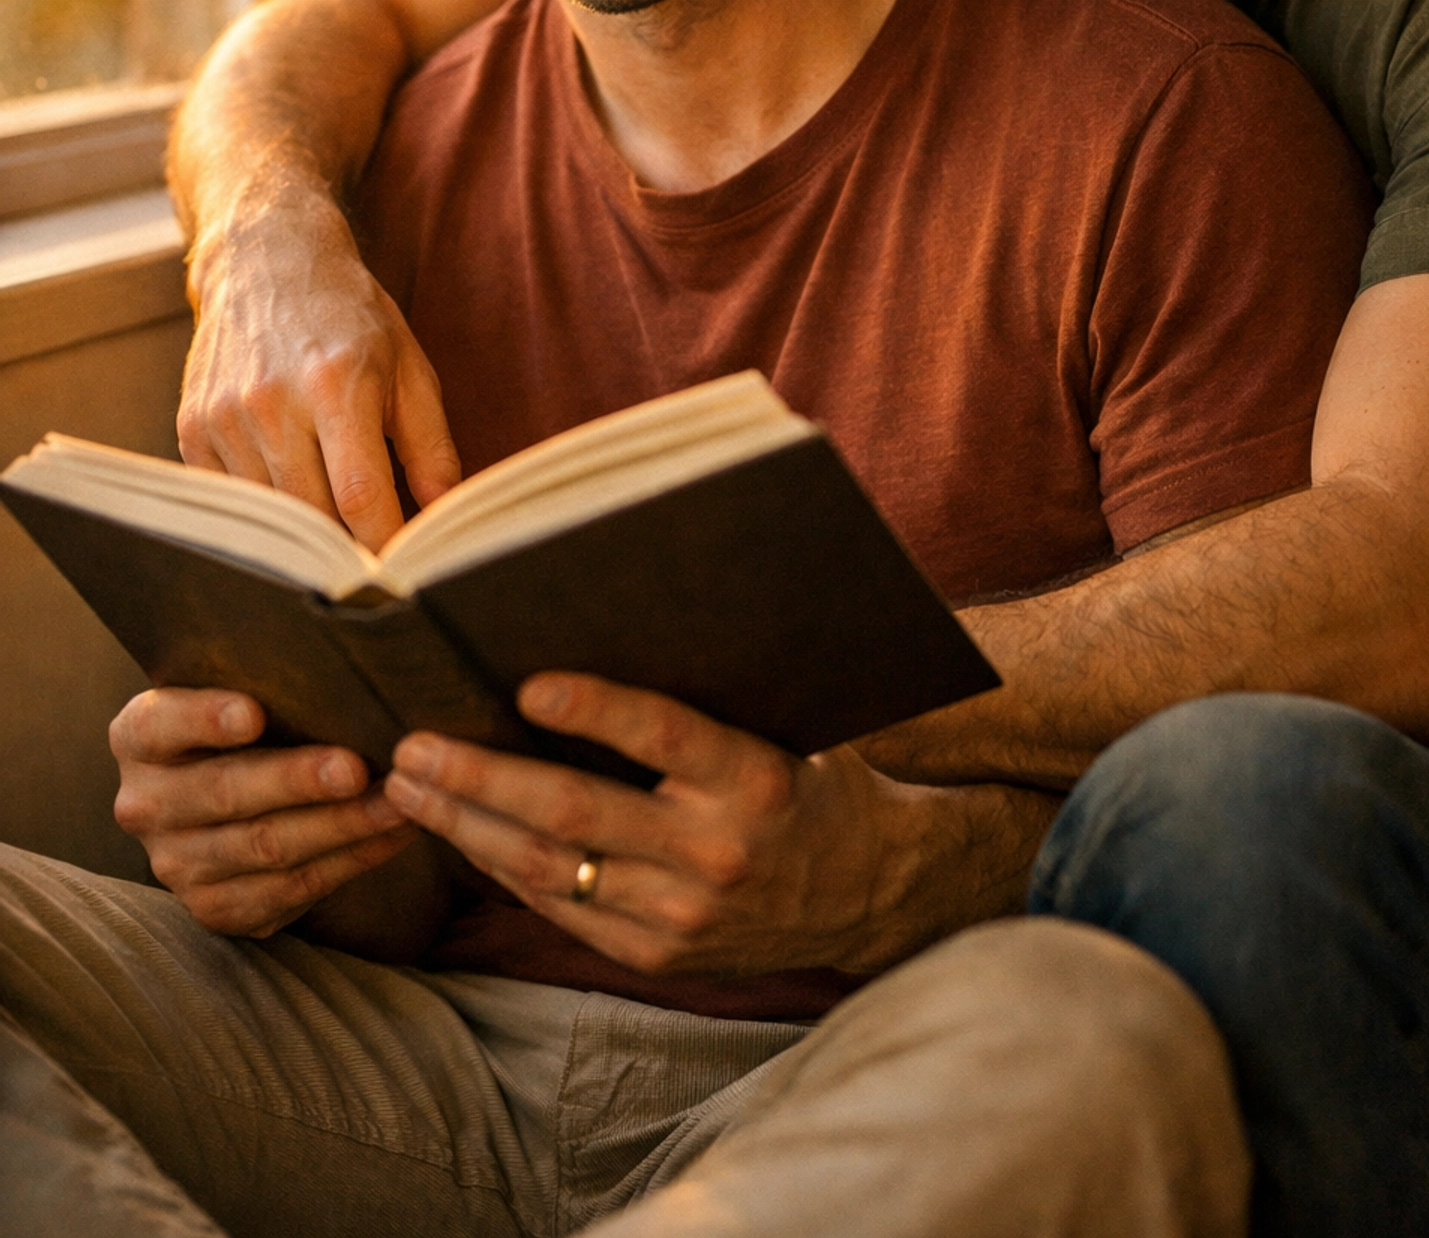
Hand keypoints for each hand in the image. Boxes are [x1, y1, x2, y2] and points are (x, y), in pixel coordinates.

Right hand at [110, 688, 414, 937]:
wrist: (231, 799)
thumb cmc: (250, 723)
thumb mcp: (237, 691)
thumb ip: (264, 679)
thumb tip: (341, 665)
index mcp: (139, 738)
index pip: (160, 725)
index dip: (205, 718)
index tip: (254, 713)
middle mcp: (145, 804)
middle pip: (222, 792)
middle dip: (295, 780)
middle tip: (354, 767)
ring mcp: (177, 864)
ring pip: (264, 847)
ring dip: (339, 825)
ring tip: (395, 802)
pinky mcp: (218, 907)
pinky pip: (290, 889)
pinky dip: (348, 860)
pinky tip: (391, 835)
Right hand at [177, 196, 460, 552]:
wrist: (266, 259)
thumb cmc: (349, 315)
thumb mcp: (409, 367)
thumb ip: (432, 446)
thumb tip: (446, 516)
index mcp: (337, 385)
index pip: (361, 498)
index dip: (385, 546)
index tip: (407, 570)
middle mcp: (273, 403)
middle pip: (314, 518)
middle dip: (350, 551)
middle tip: (378, 565)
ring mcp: (225, 418)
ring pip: (272, 518)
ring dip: (308, 534)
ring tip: (337, 528)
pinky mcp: (193, 429)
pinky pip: (233, 502)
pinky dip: (267, 512)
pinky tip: (291, 488)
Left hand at [385, 672, 1049, 977]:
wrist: (869, 894)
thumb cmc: (810, 780)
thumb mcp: (785, 728)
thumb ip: (708, 695)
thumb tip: (603, 621)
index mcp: (756, 779)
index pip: (662, 735)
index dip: (594, 708)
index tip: (524, 683)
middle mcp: (717, 852)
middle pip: (577, 812)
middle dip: (482, 779)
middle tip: (413, 746)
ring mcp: (683, 915)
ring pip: (551, 868)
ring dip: (468, 826)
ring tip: (410, 786)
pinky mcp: (658, 955)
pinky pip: (561, 909)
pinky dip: (503, 868)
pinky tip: (460, 833)